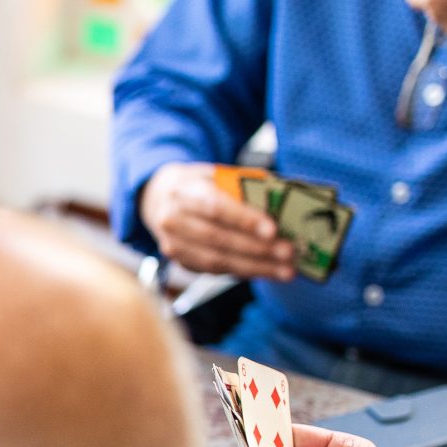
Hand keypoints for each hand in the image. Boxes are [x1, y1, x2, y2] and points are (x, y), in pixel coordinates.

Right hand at [138, 162, 295, 279]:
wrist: (158, 197)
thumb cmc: (197, 184)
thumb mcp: (215, 174)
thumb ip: (242, 186)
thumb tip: (281, 200)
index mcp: (184, 191)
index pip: (215, 208)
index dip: (244, 220)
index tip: (273, 230)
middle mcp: (172, 219)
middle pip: (218, 239)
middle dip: (257, 249)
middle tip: (288, 253)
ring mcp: (172, 244)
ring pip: (216, 261)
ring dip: (255, 267)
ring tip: (284, 270)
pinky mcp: (179, 261)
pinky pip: (214, 271)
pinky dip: (242, 272)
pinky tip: (265, 271)